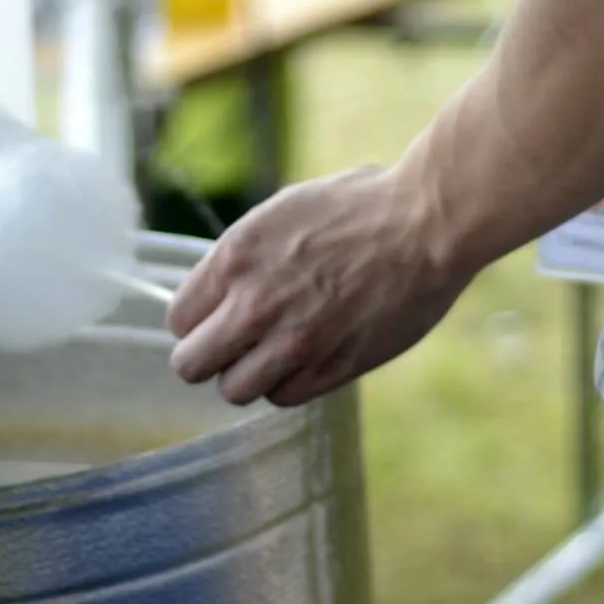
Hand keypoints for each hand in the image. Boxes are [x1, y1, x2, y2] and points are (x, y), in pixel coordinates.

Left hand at [167, 164, 461, 406]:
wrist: (425, 224)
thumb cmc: (361, 206)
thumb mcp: (283, 211)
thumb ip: (244, 255)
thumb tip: (221, 287)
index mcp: (236, 256)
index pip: (178, 318)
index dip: (197, 321)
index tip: (217, 318)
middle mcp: (254, 303)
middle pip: (191, 364)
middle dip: (209, 356)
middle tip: (235, 346)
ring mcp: (292, 341)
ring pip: (234, 390)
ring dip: (249, 375)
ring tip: (275, 353)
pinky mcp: (330, 367)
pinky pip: (283, 397)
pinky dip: (289, 384)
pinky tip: (309, 358)